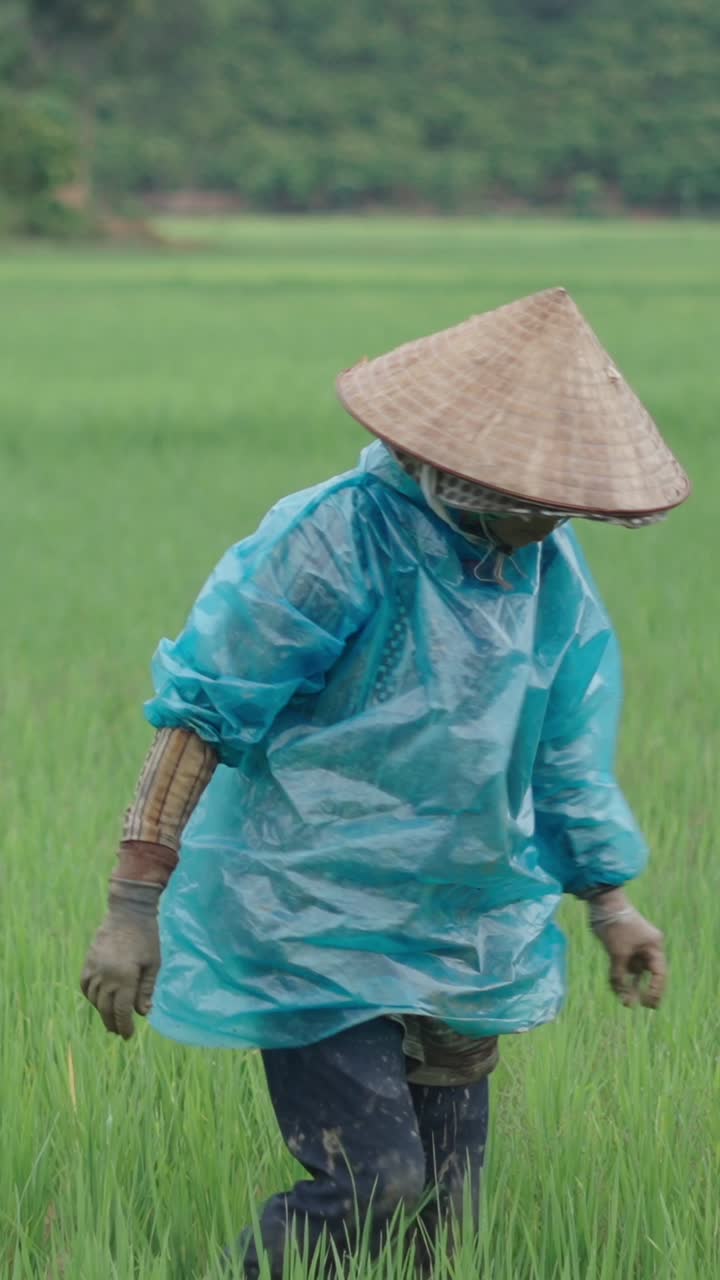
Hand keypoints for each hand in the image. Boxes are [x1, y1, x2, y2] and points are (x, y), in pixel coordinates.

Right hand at [81, 880, 161, 1038]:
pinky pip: (85, 985)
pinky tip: (98, 1000)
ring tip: (110, 1020)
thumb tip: (143, 1012)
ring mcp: (95, 968)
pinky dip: (90, 996)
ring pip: (94, 999)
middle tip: (120, 1033)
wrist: (128, 911)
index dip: (125, 1026)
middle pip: (106, 1008)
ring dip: (101, 1011)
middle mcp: (106, 976)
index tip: (128, 1036)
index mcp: (124, 978)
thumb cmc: (147, 936)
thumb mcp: (153, 963)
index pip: (122, 1011)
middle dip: (113, 1023)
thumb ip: (146, 989)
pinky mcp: (89, 960)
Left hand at [589, 889, 666, 1009]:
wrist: (602, 903)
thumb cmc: (616, 926)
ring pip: (634, 971)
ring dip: (629, 985)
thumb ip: (620, 975)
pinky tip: (616, 989)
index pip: (659, 973)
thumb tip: (623, 996)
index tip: (648, 1003)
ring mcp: (635, 946)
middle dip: (643, 990)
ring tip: (625, 1003)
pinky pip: (624, 966)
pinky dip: (620, 976)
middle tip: (641, 1006)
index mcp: (654, 946)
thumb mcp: (618, 953)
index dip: (656, 990)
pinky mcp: (622, 946)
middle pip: (648, 974)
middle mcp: (647, 947)